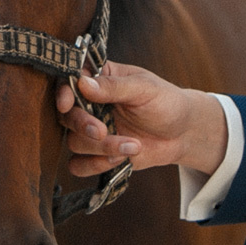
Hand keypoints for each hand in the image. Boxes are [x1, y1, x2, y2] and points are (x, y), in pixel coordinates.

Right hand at [55, 61, 228, 178]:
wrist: (183, 133)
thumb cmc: (165, 102)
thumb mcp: (144, 88)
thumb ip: (114, 86)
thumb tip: (83, 83)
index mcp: (99, 79)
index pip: (68, 81)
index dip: (62, 92)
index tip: (66, 104)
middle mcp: (90, 105)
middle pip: (65, 116)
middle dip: (82, 125)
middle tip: (102, 131)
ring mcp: (92, 131)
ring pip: (74, 142)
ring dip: (101, 148)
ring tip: (133, 145)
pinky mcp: (97, 154)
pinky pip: (78, 165)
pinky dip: (96, 165)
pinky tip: (121, 159)